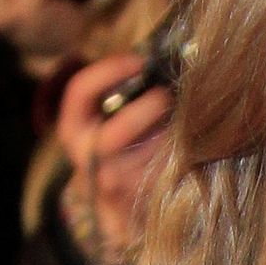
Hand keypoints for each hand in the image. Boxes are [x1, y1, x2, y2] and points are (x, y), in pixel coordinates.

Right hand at [56, 53, 173, 264]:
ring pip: (146, 157)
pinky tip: (192, 144)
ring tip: (185, 120)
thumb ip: (121, 94)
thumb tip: (157, 60)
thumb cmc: (119, 146)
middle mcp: (87, 157)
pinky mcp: (138, 197)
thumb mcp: (106, 119)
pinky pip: (165, 172)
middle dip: (145, 113)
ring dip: (169, 136)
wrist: (117, 204)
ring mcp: (112, 182)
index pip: (79, 91)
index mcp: (73, 127)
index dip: (108, 70)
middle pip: (112, 137)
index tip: (139, 60)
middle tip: (167, 97)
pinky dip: (182, 155)